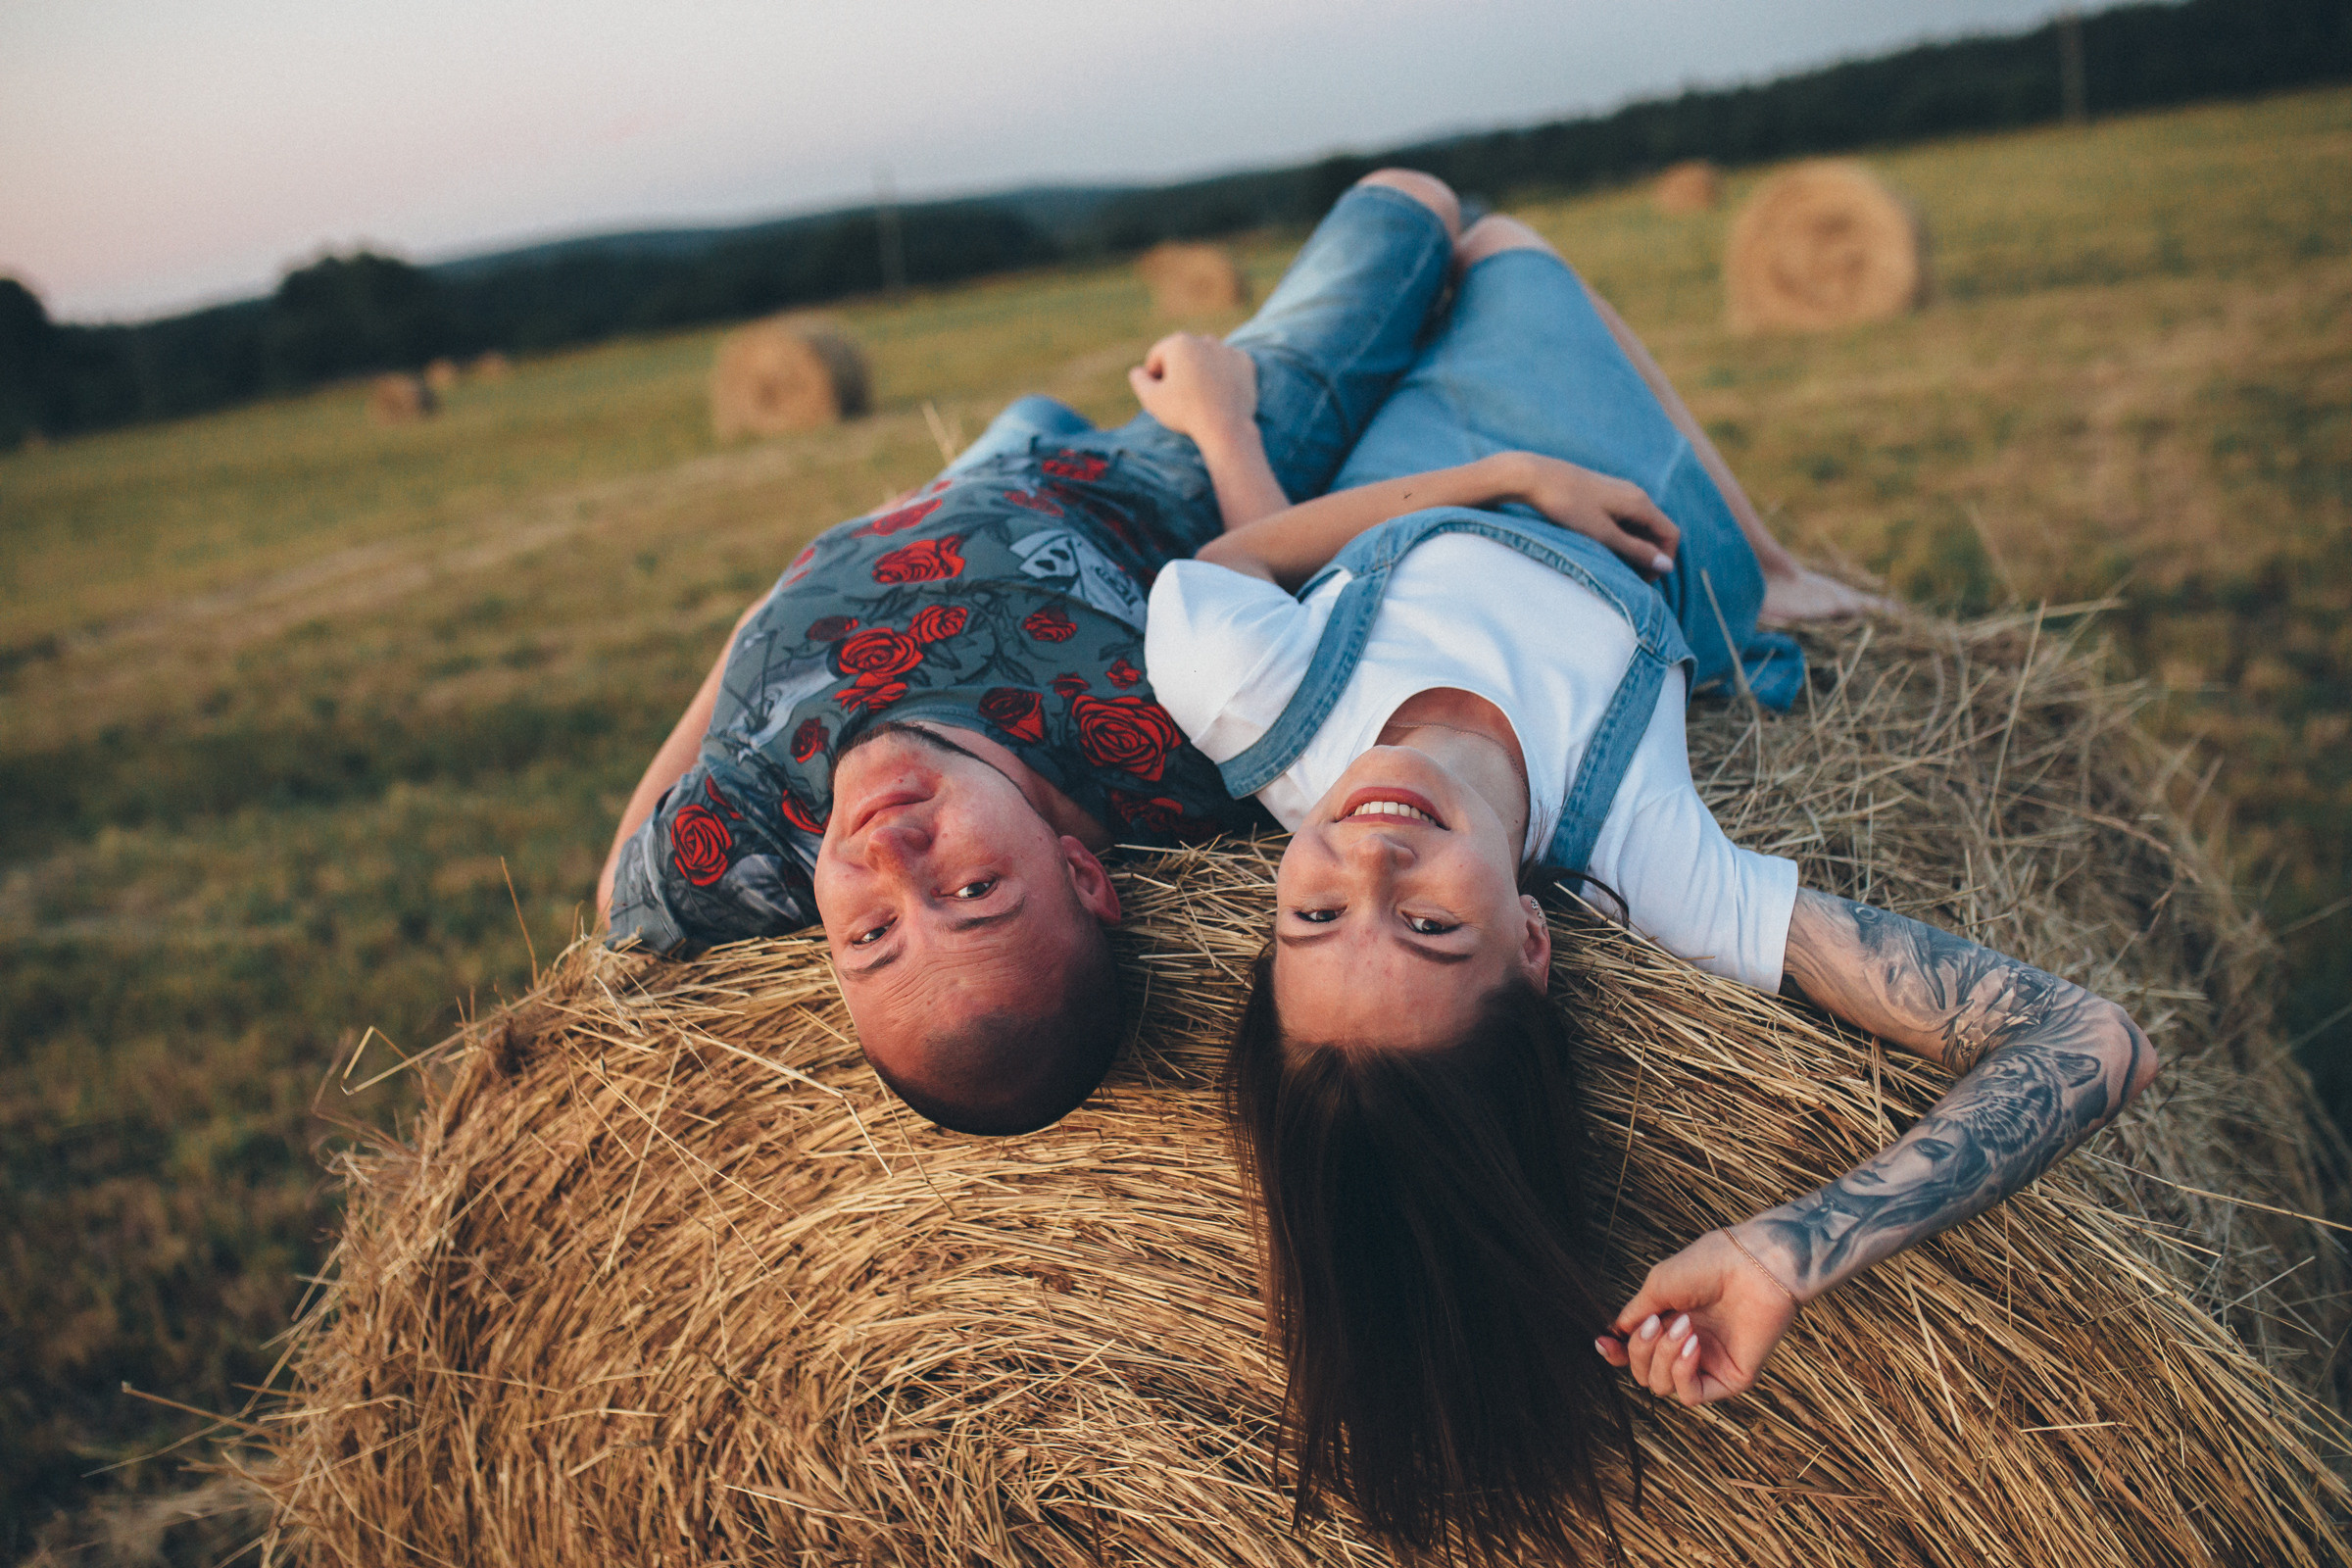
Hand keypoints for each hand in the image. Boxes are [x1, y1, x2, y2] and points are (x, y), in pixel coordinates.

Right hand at [1129, 333, 1256, 446]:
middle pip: (1182, 355)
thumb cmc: (1185, 412)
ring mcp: (1227, 350)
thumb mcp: (1151, 399)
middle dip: (1178, 372)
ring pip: (1206, 358)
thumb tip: (1138, 371)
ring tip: (1200, 396)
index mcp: (1179, 343)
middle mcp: (1204, 340)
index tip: (1161, 396)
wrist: (1225, 427)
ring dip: (1200, 372)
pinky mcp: (1245, 363)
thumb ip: (1139, 381)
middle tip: (1180, 398)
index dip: (1154, 378)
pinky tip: (1218, 393)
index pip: (1158, 357)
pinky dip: (1222, 376)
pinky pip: (1227, 366)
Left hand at [1503, 453, 1680, 579]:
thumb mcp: (1602, 534)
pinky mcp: (1602, 493)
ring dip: (1633, 547)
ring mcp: (1618, 492)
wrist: (1532, 476)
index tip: (1644, 580)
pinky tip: (1600, 546)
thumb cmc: (1566, 505)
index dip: (1664, 560)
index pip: (1670, 534)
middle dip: (1648, 555)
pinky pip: (1623, 518)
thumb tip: (1666, 566)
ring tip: (1612, 564)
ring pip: (1639, 525)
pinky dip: (1620, 536)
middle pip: (1656, 530)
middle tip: (1628, 577)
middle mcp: (1634, 493)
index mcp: (1640, 502)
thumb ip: (1635, 550)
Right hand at [1595, 1228, 1800, 1404]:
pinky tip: (1692, 1344)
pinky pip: (1690, 1395)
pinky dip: (1682, 1371)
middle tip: (1657, 1322)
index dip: (1616, 1353)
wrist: (1755, 1265)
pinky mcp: (1729, 1379)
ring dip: (1663, 1356)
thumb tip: (1612, 1335)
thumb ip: (1634, 1315)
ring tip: (1683, 1326)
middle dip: (1640, 1350)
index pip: (1636, 1353)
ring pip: (1661, 1387)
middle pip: (1643, 1373)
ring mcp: (1708, 1364)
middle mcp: (1687, 1347)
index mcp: (1670, 1323)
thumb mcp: (1659, 1287)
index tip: (1604, 1343)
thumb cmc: (1709, 1265)